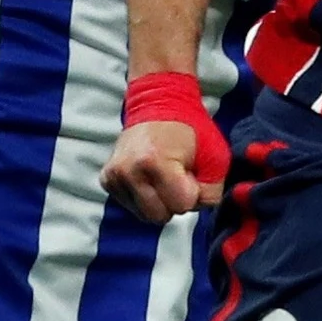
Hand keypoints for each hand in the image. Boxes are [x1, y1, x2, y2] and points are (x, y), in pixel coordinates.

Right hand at [102, 120, 224, 223]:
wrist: (158, 103)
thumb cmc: (189, 129)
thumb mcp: (215, 156)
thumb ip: (211, 190)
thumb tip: (194, 206)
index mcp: (154, 162)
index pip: (181, 205)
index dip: (191, 191)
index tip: (189, 172)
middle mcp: (128, 171)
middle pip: (160, 217)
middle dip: (174, 201)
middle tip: (176, 176)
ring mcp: (114, 175)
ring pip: (144, 215)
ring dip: (159, 202)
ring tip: (163, 176)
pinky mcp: (107, 179)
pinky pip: (131, 207)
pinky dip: (144, 197)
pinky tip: (149, 177)